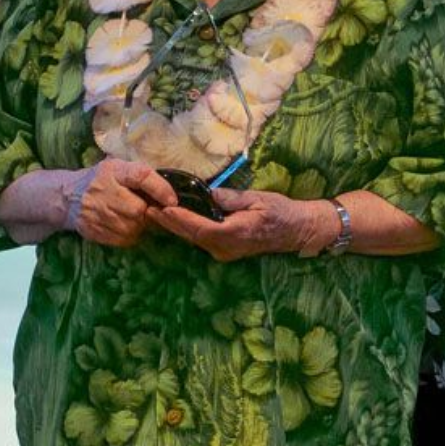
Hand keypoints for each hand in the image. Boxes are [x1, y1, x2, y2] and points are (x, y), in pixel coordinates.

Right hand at [64, 159, 177, 246]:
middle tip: (150, 210)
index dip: (160, 189)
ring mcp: (96, 212)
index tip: (172, 200)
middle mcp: (104, 190)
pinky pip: (122, 239)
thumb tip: (170, 192)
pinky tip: (124, 226)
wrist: (68, 197)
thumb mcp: (118, 168)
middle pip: (138, 209)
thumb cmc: (102, 180)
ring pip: (132, 227)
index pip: (141, 176)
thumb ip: (141, 175)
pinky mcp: (93, 230)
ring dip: (140, 225)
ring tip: (135, 217)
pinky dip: (129, 235)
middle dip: (148, 212)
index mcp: (114, 170)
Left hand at [148, 187, 328, 261]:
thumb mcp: (258, 199)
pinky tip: (174, 219)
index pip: (200, 228)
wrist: (297, 231)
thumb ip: (232, 198)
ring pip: (194, 239)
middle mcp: (225, 248)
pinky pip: (201, 239)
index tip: (163, 208)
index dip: (180, 219)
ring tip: (154, 211)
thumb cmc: (280, 212)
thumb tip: (210, 194)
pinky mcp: (224, 250)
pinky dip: (186, 228)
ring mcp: (224, 252)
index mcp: (234, 234)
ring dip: (174, 226)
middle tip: (148, 208)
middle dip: (169, 223)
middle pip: (191, 236)